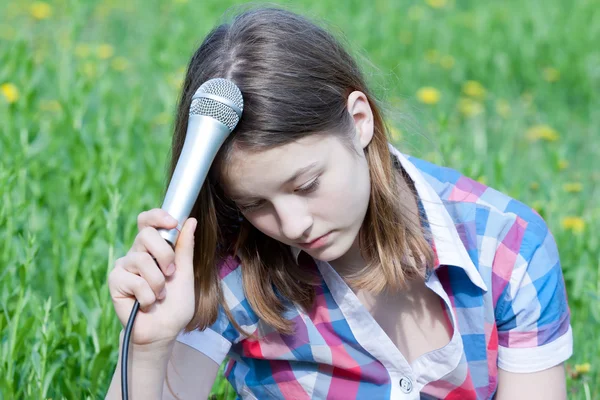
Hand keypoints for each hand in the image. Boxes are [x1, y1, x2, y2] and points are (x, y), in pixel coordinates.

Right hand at [108, 209, 196, 345]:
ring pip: (142, 260)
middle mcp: (136, 253)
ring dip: (158, 283)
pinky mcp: (115, 281)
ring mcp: (124, 266)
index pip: (148, 221)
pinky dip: (147, 296)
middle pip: (146, 235)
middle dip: (165, 255)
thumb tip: (190, 220)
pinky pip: (135, 281)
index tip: (172, 223)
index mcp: (153, 248)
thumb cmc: (174, 304)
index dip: (157, 216)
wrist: (163, 331)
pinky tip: (146, 304)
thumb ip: (185, 248)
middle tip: (170, 273)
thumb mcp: (185, 273)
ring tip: (159, 296)